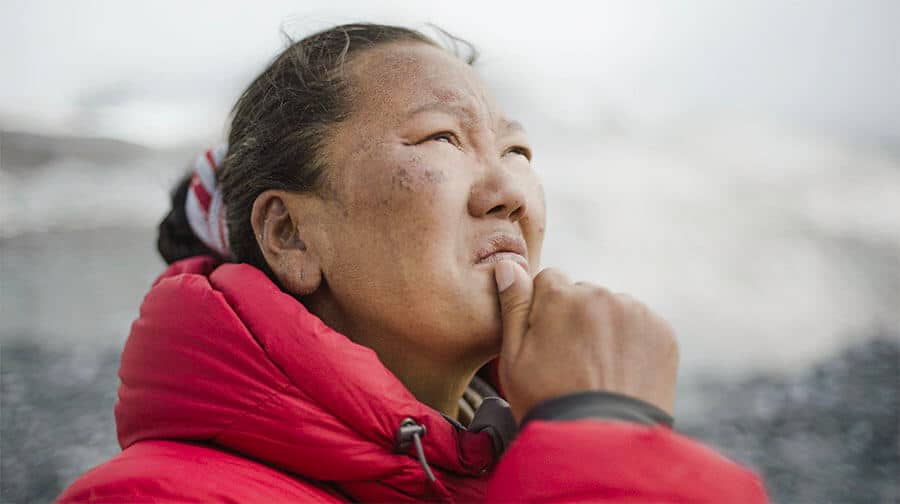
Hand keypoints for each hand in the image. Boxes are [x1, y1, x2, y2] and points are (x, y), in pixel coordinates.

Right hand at [494, 261, 678, 423]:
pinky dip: (632, 344)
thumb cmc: (548, 401)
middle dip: (577, 318)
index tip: (547, 342)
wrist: (602, 443)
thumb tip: (509, 266)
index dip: (544, 311)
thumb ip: (513, 306)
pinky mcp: (661, 332)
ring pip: (613, 310)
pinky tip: (620, 374)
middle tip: (572, 362)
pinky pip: (640, 327)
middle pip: (583, 295)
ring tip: (598, 372)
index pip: (549, 281)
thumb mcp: (514, 357)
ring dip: (605, 329)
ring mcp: (635, 312)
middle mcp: (600, 294)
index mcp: (560, 296)